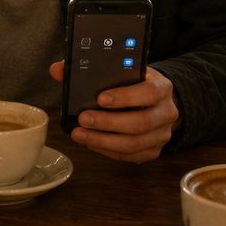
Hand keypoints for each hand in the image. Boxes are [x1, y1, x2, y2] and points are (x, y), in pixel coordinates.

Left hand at [49, 62, 179, 161]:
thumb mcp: (124, 71)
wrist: (157, 103)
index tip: (100, 98)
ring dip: (104, 141)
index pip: (149, 92)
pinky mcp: (153, 151)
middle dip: (108, 123)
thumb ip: (93, 68)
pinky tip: (91, 143)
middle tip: (83, 119)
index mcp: (162, 87)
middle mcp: (167, 112)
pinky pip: (130, 156)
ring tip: (81, 134)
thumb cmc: (136, 85)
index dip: (125, 97)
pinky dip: (108, 151)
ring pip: (135, 144)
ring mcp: (162, 134)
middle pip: (140, 122)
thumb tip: (58, 69)